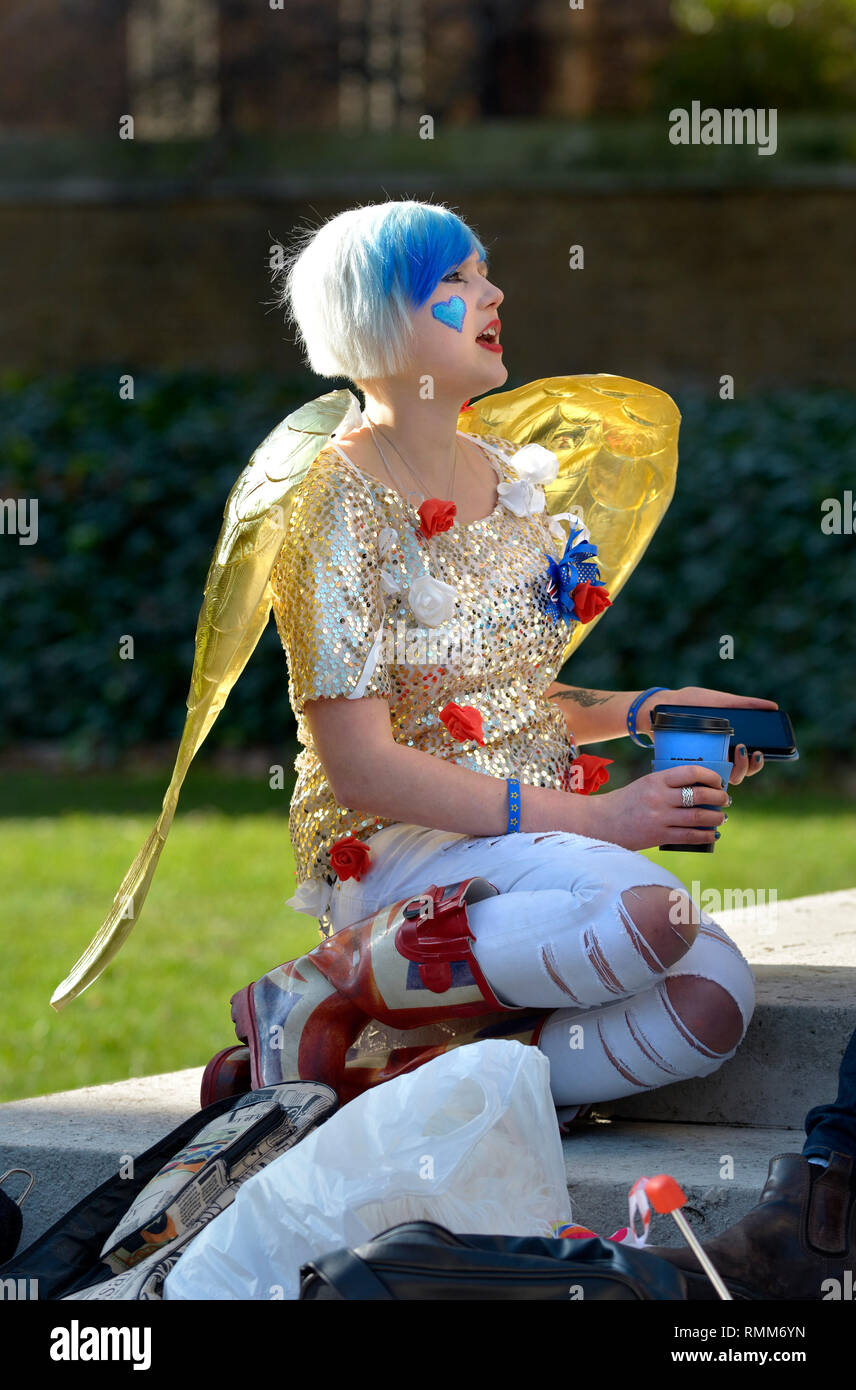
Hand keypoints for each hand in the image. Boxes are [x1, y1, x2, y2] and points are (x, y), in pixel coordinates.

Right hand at [589, 764, 729, 852]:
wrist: (602, 822)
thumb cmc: (626, 802)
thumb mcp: (645, 784)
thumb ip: (667, 784)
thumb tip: (700, 788)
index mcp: (655, 780)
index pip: (691, 772)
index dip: (711, 777)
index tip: (718, 782)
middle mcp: (659, 797)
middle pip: (700, 795)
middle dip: (719, 797)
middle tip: (725, 799)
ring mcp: (660, 818)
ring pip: (699, 817)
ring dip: (716, 817)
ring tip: (721, 817)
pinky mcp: (659, 836)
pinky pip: (690, 836)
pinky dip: (705, 835)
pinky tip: (711, 834)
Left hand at [635, 685, 774, 784]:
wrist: (663, 705)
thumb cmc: (692, 703)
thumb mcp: (719, 701)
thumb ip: (744, 704)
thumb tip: (773, 706)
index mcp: (729, 744)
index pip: (749, 761)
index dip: (757, 762)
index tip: (759, 752)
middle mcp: (718, 757)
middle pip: (739, 774)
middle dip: (747, 767)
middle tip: (745, 751)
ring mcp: (703, 763)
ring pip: (722, 780)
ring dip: (732, 772)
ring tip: (733, 752)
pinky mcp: (687, 767)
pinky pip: (699, 779)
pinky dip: (707, 778)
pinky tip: (710, 769)